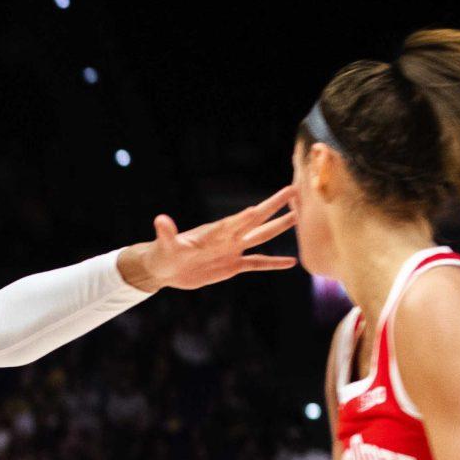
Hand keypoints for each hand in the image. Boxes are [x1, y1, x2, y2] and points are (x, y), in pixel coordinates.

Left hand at [116, 186, 295, 292]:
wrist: (166, 268)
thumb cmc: (163, 254)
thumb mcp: (165, 245)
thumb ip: (167, 233)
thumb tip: (159, 220)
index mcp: (213, 231)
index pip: (232, 222)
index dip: (243, 217)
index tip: (258, 208)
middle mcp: (227, 237)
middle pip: (255, 220)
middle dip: (273, 206)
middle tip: (292, 190)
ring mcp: (232, 249)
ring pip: (261, 236)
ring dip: (279, 227)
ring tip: (299, 217)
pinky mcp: (233, 265)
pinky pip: (257, 263)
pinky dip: (273, 263)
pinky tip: (291, 262)